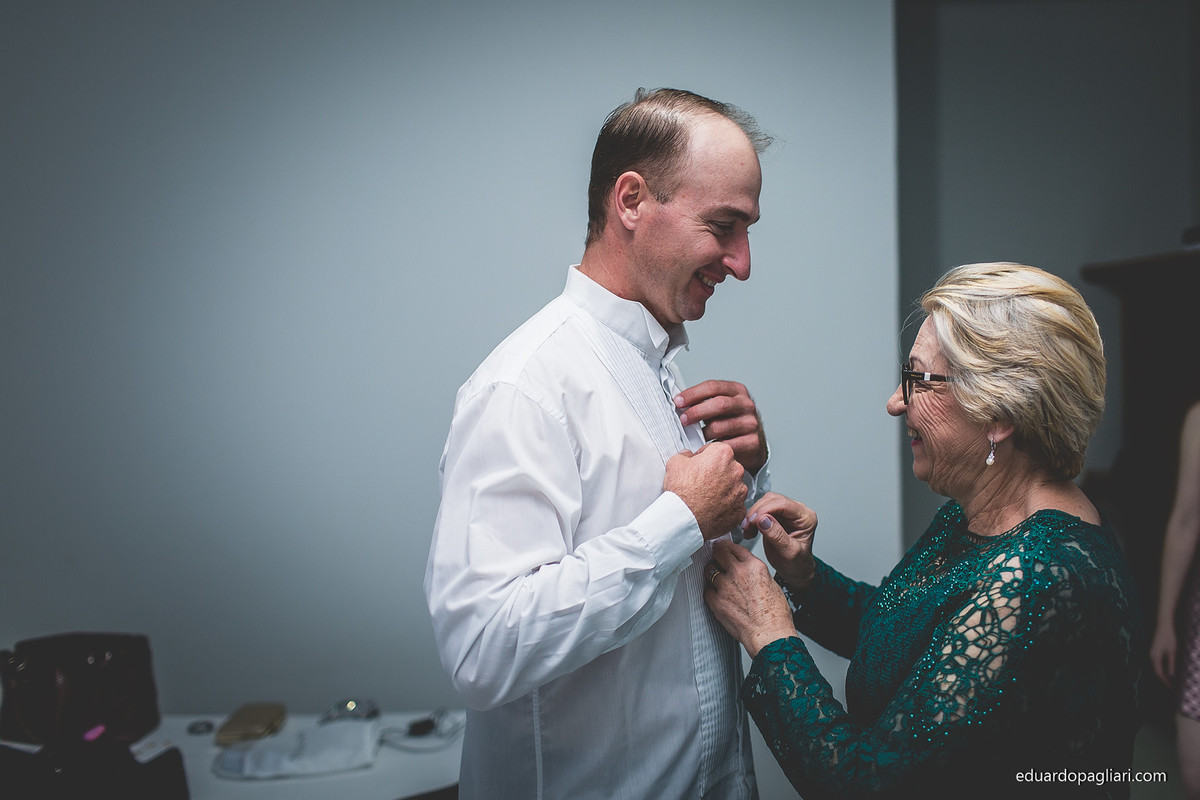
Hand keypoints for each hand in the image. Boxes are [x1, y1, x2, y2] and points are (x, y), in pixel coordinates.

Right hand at [664, 443, 746, 539]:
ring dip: (722, 490)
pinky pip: (734, 505)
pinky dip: (725, 506)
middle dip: (716, 473)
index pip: (717, 449)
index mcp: (722, 455)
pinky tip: (711, 508)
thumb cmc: (682, 492)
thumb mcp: (674, 463)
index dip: (705, 456)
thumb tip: (687, 456)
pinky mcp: (739, 510)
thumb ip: (684, 455)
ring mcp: (740, 492)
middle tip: (700, 482)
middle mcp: (735, 471)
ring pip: (733, 487)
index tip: (699, 463)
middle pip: (727, 467)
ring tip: (705, 497)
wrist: (685, 519)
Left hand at [674, 380, 767, 474]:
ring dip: (703, 433)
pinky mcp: (753, 442)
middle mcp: (746, 404)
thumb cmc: (731, 422)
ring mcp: (751, 423)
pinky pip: (727, 445)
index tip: (678, 401)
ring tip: (694, 438)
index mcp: (737, 390)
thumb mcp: (720, 407)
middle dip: (697, 412)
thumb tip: (678, 403)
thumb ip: (703, 402)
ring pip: (721, 426)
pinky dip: (712, 448)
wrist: (752, 443)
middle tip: (683, 420)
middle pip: (719, 404)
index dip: (693, 393)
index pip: (713, 387)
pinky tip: (705, 449)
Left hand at [704, 540, 795, 657]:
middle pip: (718, 552)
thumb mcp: (771, 584)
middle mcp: (738, 572)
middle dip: (717, 553)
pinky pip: (707, 590)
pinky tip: (718, 595)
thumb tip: (747, 568)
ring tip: (717, 578)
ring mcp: (725, 586)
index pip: (734, 547)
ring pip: (709, 570)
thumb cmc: (775, 614)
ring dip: (712, 572)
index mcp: (754, 566)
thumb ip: (755, 572)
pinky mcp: (716, 601)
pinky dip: (711, 591)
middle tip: (716, 557)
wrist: (770, 634)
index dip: (727, 546)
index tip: (723, 548)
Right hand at [739, 492, 816, 590]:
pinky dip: (752, 519)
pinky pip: (760, 510)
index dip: (766, 510)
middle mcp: (797, 512)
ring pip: (765, 503)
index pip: (784, 504)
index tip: (753, 521)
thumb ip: (777, 535)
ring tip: (747, 530)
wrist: (795, 571)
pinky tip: (750, 530)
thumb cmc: (797, 564)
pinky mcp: (776, 516)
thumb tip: (763, 519)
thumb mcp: (789, 552)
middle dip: (757, 512)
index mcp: (806, 518)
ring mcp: (786, 513)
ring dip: (753, 515)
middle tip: (747, 526)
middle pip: (773, 500)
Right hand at [1150, 622, 1176, 687]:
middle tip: (1171, 685)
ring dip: (1162, 674)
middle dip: (1163, 679)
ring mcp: (1152, 653)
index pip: (1159, 672)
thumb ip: (1171, 663)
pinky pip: (1157, 663)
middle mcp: (1152, 656)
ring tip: (1170, 680)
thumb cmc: (1169, 637)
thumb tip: (1171, 675)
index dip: (1165, 681)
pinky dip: (1161, 668)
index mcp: (1155, 657)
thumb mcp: (1172, 651)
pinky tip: (1167, 670)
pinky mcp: (1154, 651)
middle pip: (1156, 671)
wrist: (1164, 625)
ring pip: (1156, 667)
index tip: (1171, 687)